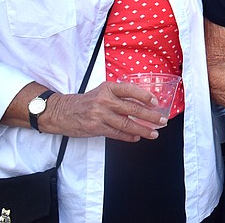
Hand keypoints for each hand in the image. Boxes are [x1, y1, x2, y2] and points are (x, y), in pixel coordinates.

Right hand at [42, 81, 166, 141]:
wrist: (61, 112)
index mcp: (108, 88)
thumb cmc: (85, 101)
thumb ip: (119, 95)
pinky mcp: (96, 128)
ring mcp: (100, 115)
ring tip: (154, 133)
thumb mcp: (101, 92)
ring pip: (127, 124)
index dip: (145, 96)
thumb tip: (141, 102)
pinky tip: (137, 137)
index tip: (155, 102)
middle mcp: (105, 100)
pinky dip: (129, 136)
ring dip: (143, 130)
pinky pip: (117, 134)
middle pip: (132, 109)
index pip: (130, 90)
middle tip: (162, 120)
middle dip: (150, 116)